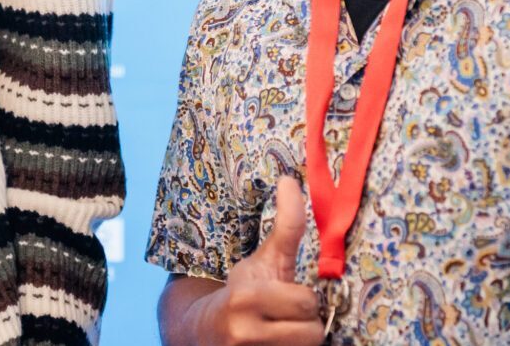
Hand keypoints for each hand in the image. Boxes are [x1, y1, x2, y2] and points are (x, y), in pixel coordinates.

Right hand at [188, 178, 323, 345]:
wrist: (197, 332)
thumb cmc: (237, 294)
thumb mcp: (261, 260)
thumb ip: (285, 226)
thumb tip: (289, 180)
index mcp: (245, 299)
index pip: (308, 304)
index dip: (305, 301)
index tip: (290, 298)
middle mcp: (244, 333)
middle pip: (312, 334)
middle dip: (305, 325)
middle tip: (288, 319)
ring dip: (299, 341)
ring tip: (283, 333)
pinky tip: (275, 343)